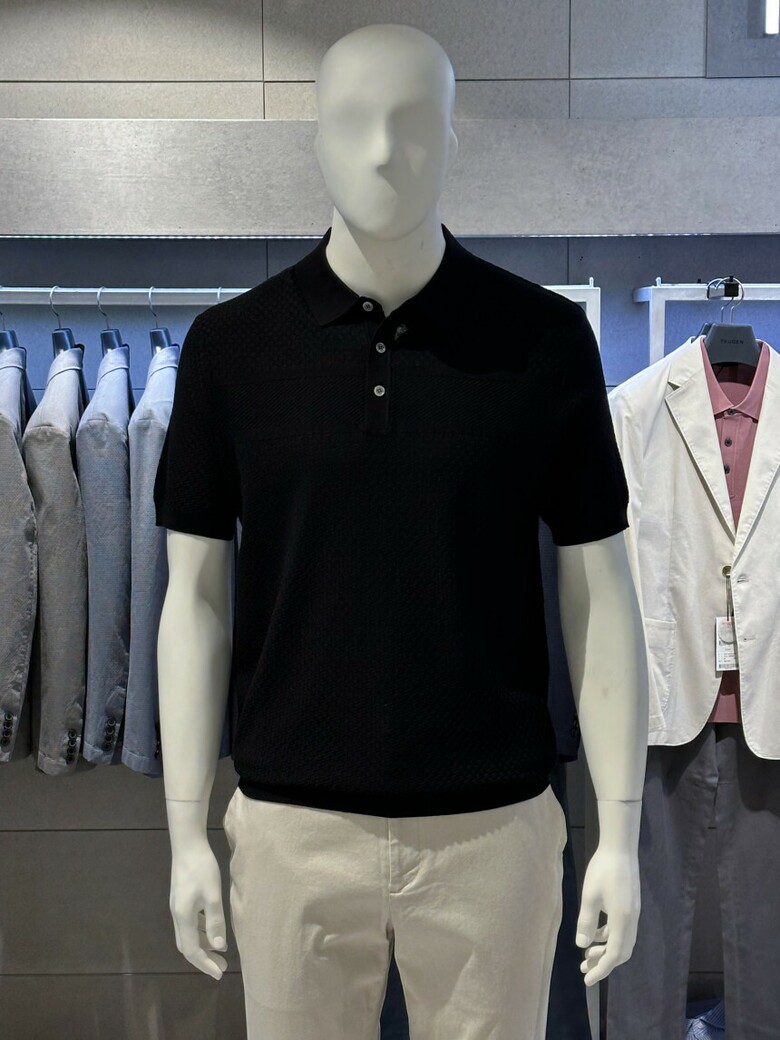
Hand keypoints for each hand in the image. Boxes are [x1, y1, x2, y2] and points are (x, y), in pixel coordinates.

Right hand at [169, 841, 228, 978]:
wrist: (187, 844)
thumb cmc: (202, 868)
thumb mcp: (213, 894)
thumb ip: (215, 921)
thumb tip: (219, 947)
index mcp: (183, 917)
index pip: (192, 950)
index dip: (205, 964)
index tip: (219, 973)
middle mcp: (177, 915)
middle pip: (187, 946)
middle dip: (204, 958)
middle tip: (222, 966)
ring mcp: (178, 907)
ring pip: (189, 935)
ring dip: (204, 945)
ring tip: (220, 951)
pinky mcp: (182, 899)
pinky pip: (190, 924)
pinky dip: (201, 932)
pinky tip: (213, 929)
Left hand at [575, 844, 639, 985]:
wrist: (620, 849)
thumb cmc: (602, 870)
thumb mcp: (589, 896)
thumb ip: (586, 922)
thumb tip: (582, 945)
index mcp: (622, 921)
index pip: (614, 955)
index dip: (601, 970)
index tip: (587, 980)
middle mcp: (632, 921)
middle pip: (621, 953)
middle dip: (604, 963)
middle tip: (584, 968)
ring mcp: (633, 914)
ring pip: (622, 942)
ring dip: (606, 951)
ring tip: (587, 954)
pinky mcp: (631, 907)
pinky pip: (622, 930)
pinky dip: (609, 937)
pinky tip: (595, 934)